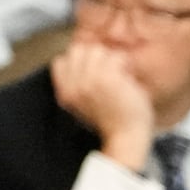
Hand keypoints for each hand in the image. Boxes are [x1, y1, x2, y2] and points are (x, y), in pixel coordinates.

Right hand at [51, 41, 154, 170]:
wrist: (127, 138)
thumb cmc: (113, 123)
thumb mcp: (85, 105)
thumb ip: (78, 85)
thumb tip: (83, 60)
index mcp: (65, 94)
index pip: (60, 62)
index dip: (79, 63)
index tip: (94, 74)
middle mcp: (73, 87)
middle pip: (77, 50)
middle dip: (94, 57)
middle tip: (109, 73)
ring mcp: (89, 81)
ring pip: (96, 50)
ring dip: (111, 60)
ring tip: (120, 76)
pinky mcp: (107, 79)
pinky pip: (116, 56)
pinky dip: (125, 64)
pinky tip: (128, 78)